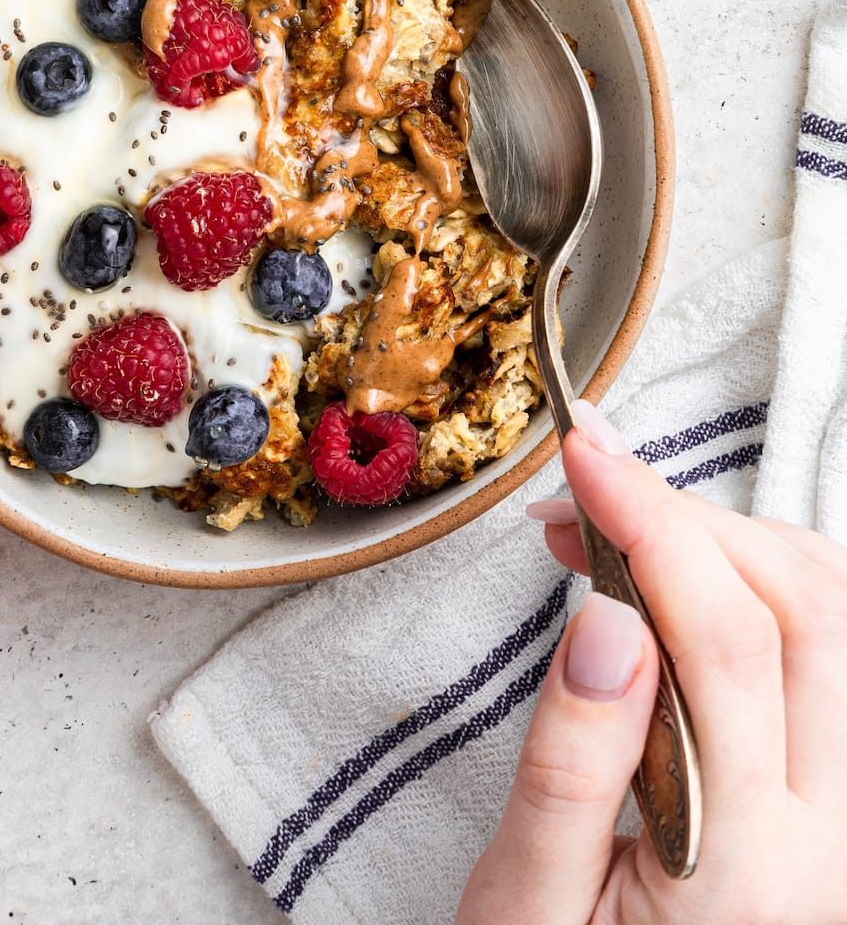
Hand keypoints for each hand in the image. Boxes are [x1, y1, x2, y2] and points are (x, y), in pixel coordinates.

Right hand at [457, 402, 846, 924]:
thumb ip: (569, 767)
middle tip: (589, 488)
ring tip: (621, 528)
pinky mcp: (834, 799)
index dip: (653, 521)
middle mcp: (829, 839)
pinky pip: (831, 651)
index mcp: (745, 870)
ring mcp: (844, 817)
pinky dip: (760, 579)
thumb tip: (607, 617)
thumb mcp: (523, 905)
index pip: (726, 643)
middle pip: (807, 610)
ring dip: (733, 539)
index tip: (583, 458)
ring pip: (835, 617)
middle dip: (694, 515)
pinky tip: (678, 578)